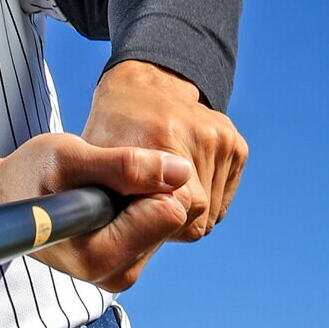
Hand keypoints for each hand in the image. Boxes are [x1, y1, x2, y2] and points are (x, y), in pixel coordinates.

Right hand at [0, 133, 192, 292]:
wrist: (7, 197)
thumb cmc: (30, 174)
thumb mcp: (69, 157)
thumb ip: (123, 166)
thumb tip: (181, 171)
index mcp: (99, 257)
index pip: (168, 211)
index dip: (148, 179)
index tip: (111, 171)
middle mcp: (115, 275)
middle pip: (173, 219)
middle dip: (148, 191)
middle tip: (101, 181)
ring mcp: (122, 273)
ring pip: (169, 222)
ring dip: (143, 198)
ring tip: (98, 191)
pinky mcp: (126, 266)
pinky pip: (159, 227)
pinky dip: (140, 207)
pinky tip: (106, 202)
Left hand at [81, 61, 247, 240]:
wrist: (144, 86)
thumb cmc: (111, 129)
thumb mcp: (91, 162)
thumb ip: (101, 196)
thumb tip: (112, 241)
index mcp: (160, 140)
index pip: (172, 213)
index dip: (150, 225)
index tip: (133, 218)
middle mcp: (200, 136)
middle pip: (195, 218)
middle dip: (167, 225)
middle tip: (142, 209)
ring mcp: (223, 140)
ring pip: (210, 215)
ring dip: (185, 217)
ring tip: (158, 194)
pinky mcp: (237, 147)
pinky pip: (221, 203)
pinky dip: (202, 205)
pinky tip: (178, 186)